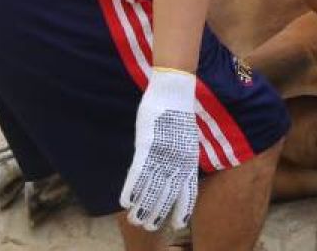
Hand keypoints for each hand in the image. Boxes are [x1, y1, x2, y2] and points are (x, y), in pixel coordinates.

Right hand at [120, 69, 198, 230]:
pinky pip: (138, 175)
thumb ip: (182, 157)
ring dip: (143, 208)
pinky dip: (131, 191)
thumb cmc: (179, 112)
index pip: (189, 193)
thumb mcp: (186, 138)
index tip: (178, 225)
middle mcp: (178, 161)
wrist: (174, 90)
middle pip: (168, 197)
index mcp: (190, 160)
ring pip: (152, 190)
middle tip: (150, 227)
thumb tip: (177, 172)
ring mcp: (162, 155)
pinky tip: (125, 202)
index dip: (183, 210)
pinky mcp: (147, 147)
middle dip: (159, 215)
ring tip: (136, 221)